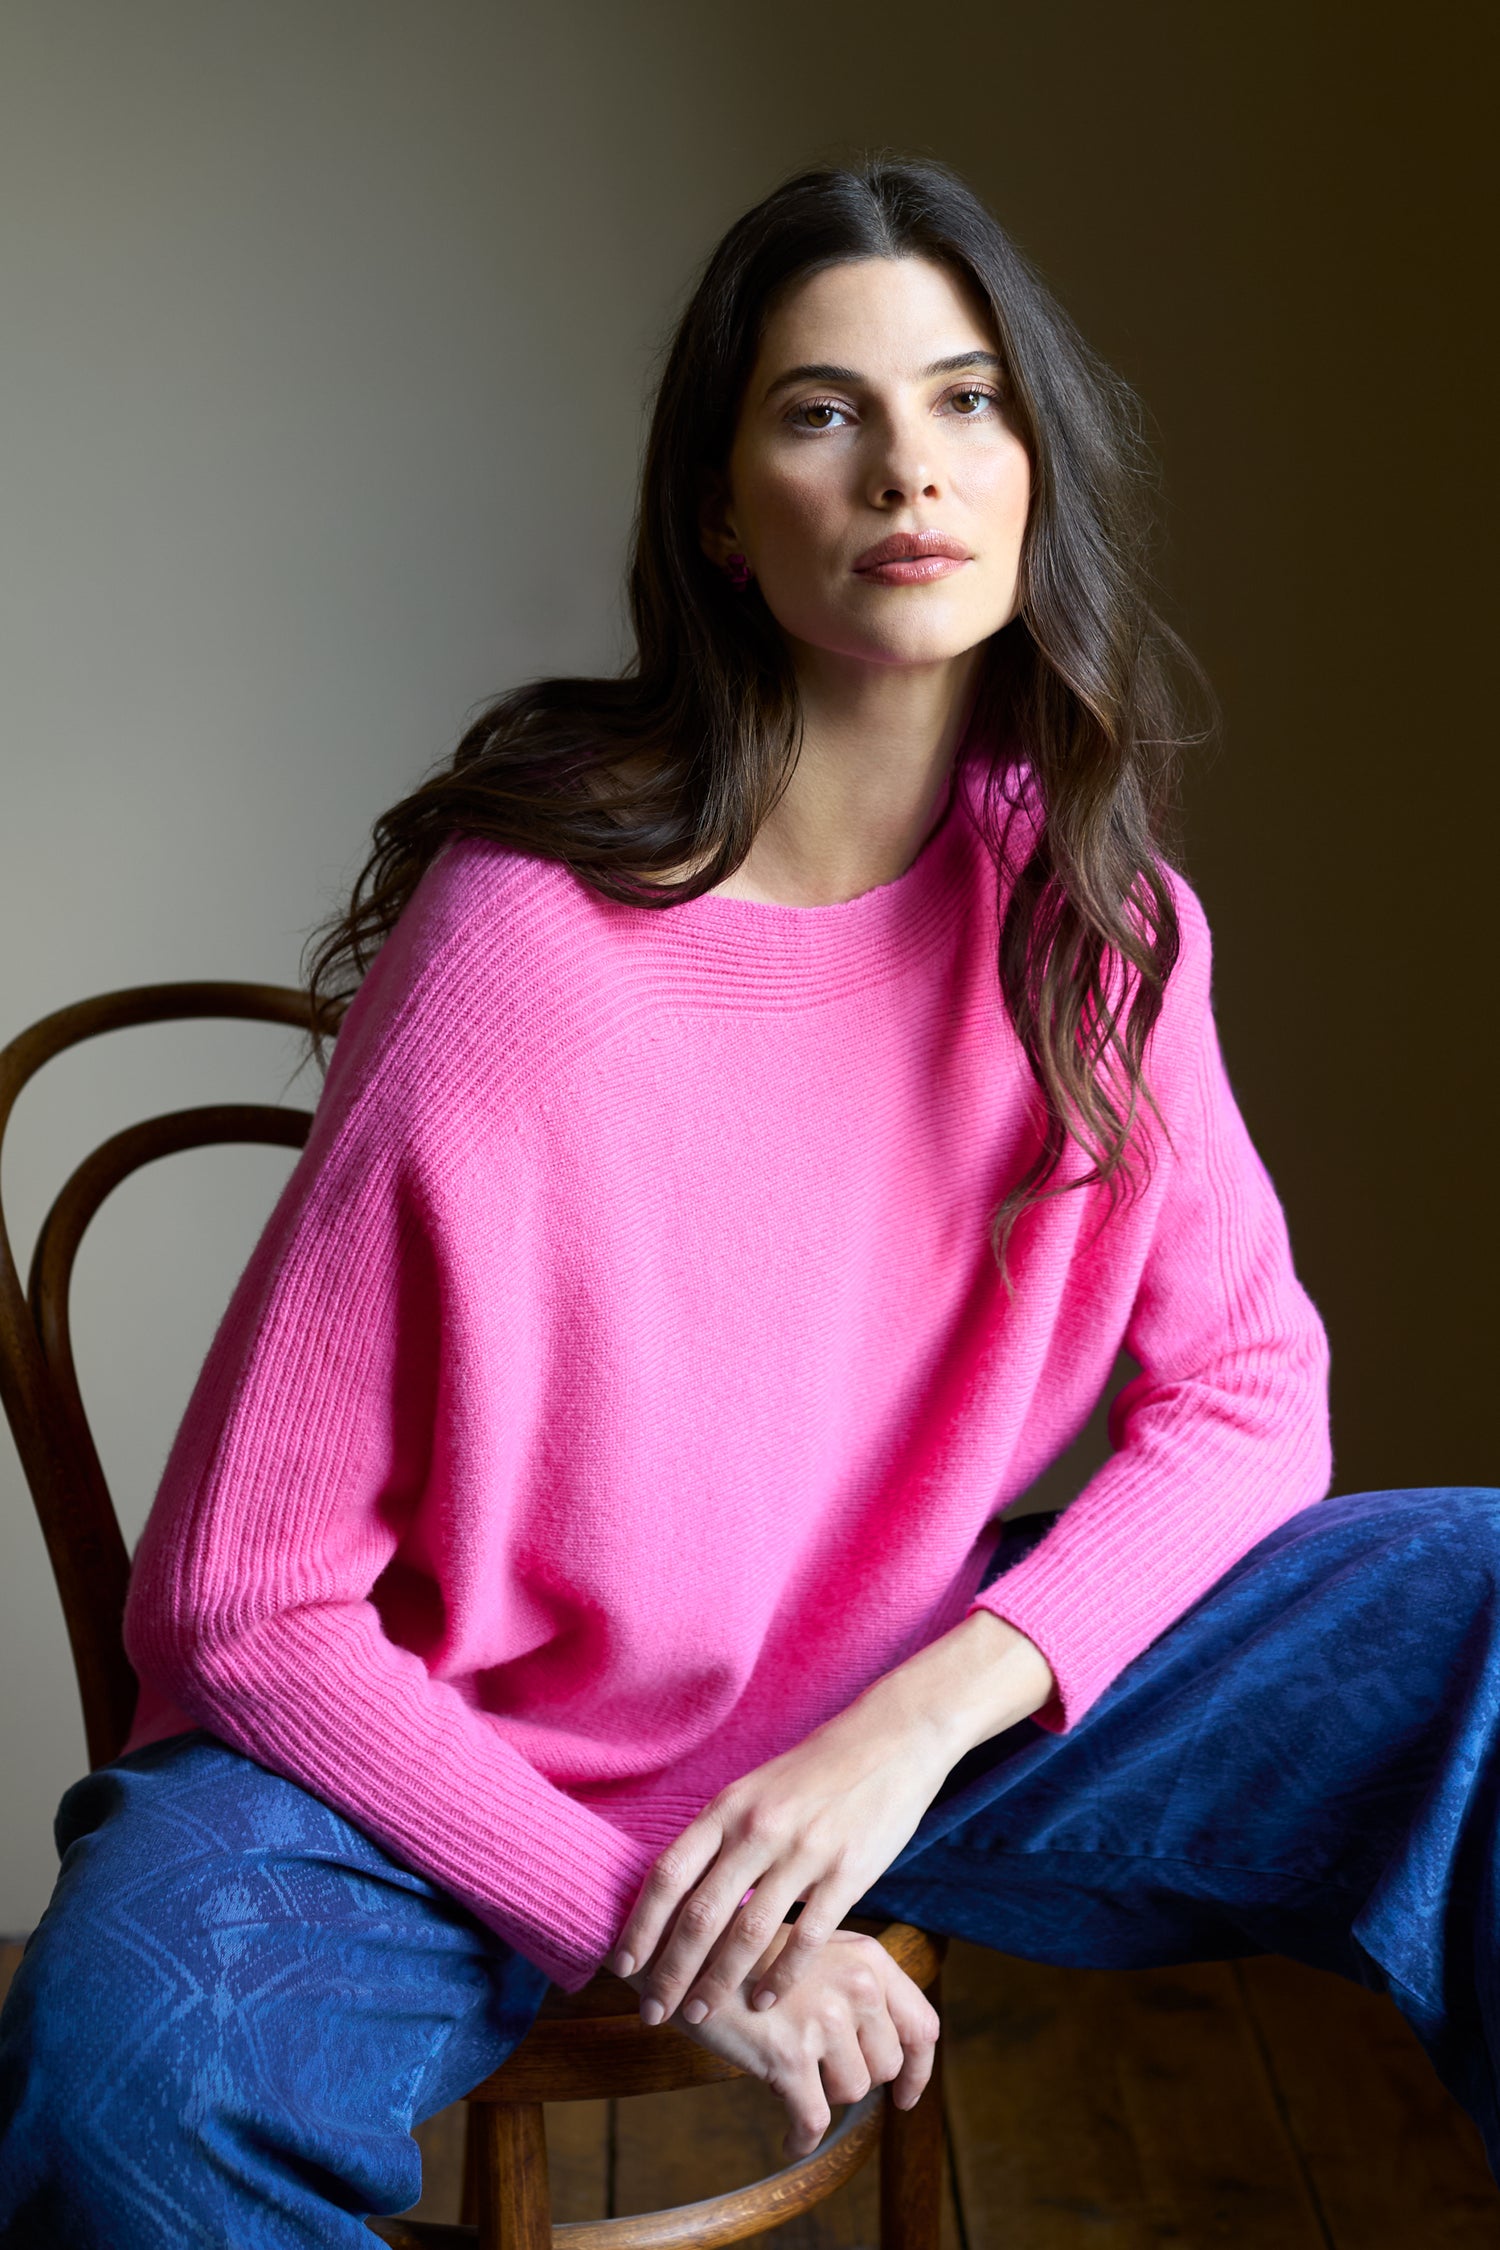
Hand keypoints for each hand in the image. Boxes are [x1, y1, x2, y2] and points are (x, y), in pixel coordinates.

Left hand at [612, 1610, 1050, 2024]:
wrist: (889, 1739)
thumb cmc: (814, 1771)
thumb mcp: (754, 1789)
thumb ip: (718, 1836)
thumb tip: (673, 1893)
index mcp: (728, 1807)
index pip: (668, 1875)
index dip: (640, 1927)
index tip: (621, 1967)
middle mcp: (759, 1829)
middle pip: (700, 1915)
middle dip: (670, 1973)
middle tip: (652, 2012)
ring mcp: (804, 1852)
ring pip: (748, 1935)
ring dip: (717, 1984)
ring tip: (699, 2016)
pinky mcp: (848, 1873)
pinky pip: (806, 1939)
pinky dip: (780, 1977)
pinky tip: (764, 2001)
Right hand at [631, 1924, 940, 2160]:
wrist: (684, 1947)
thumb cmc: (747, 1954)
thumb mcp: (816, 1951)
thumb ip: (858, 1985)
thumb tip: (892, 2051)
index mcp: (868, 1958)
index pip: (923, 2026)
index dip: (918, 2070)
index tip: (904, 2097)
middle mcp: (856, 1984)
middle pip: (886, 2066)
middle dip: (855, 2077)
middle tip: (817, 2071)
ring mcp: (824, 2019)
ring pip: (851, 2092)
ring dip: (823, 2095)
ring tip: (791, 2075)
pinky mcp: (789, 2055)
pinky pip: (812, 2121)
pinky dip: (800, 2139)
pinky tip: (789, 2141)